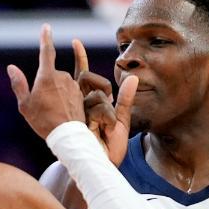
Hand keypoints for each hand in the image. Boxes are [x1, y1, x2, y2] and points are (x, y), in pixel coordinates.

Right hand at [7, 24, 85, 138]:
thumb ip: (19, 84)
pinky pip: (70, 91)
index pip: (46, 51)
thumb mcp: (25, 105)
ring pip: (61, 83)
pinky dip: (65, 99)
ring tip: (53, 113)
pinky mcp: (81, 94)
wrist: (67, 136)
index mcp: (47, 76)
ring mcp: (73, 85)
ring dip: (56, 93)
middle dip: (46, 86)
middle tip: (42, 107)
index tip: (46, 27)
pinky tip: (63, 112)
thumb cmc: (43, 121)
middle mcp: (62, 77)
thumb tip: (11, 67)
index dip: (45, 38)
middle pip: (51, 74)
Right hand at [72, 39, 137, 166]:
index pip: (83, 75)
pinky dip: (106, 118)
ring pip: (97, 97)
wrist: (102, 166)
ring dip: (107, 114)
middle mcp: (80, 104)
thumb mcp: (122, 121)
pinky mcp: (77, 118)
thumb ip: (125, 100)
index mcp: (90, 102)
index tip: (75, 42)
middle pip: (90, 82)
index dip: (79, 58)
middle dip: (104, 98)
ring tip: (105, 130)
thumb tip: (133, 77)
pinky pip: (97, 106)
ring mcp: (77, 110)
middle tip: (107, 122)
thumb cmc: (111, 148)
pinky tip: (103, 130)